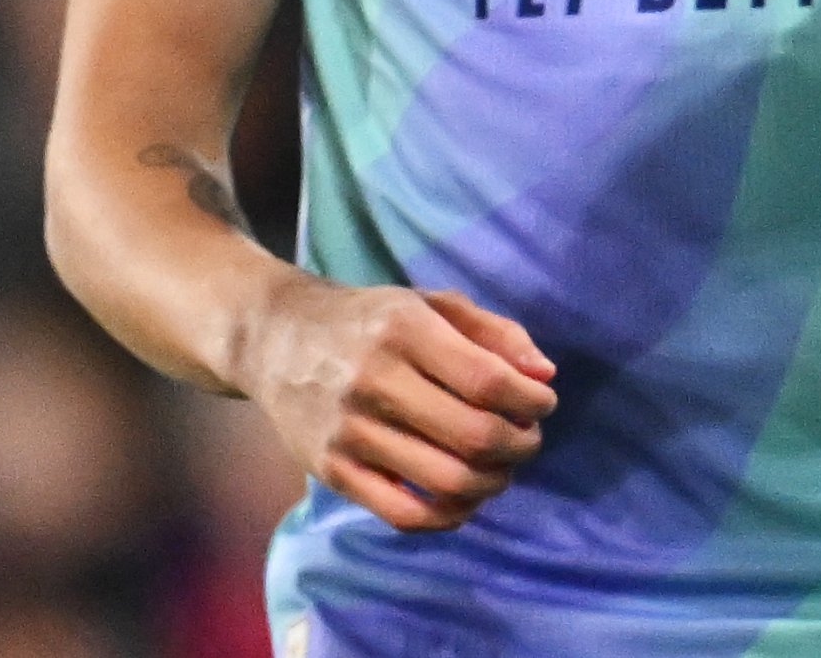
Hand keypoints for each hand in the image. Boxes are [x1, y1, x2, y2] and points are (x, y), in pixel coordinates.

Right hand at [235, 275, 557, 533]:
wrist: (275, 339)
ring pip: (445, 481)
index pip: (487, 380)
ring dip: (493, 483)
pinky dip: (447, 517)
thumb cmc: (370, 319)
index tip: (542, 405)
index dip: (530, 402)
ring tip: (501, 468)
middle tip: (527, 439)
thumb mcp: (432, 304)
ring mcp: (349, 432)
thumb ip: (495, 333)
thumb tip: (544, 376)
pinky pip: (402, 514)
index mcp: (406, 330)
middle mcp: (375, 382)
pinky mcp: (331, 471)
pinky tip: (463, 499)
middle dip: (520, 445)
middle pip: (473, 436)